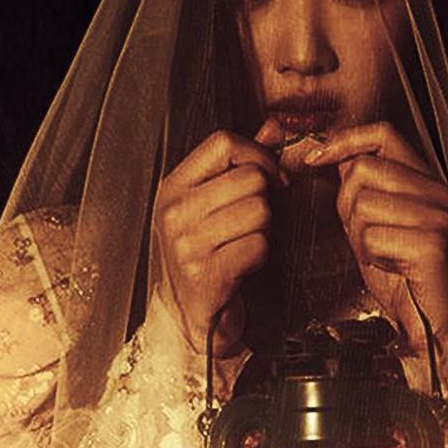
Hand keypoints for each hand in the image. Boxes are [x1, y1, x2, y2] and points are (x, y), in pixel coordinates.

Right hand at [152, 122, 286, 351]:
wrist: (187, 320)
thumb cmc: (203, 258)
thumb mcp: (210, 206)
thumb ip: (241, 164)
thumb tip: (274, 126)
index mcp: (172, 188)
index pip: (222, 142)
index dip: (257, 155)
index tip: (270, 176)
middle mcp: (174, 212)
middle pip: (250, 178)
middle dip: (263, 201)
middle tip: (250, 224)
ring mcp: (187, 244)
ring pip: (259, 212)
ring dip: (263, 232)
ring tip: (243, 245)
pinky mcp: (207, 275)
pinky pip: (258, 246)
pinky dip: (261, 256)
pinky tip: (244, 266)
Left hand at [303, 122, 447, 360]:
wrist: (433, 323)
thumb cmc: (406, 279)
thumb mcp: (378, 224)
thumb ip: (363, 189)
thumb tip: (335, 156)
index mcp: (426, 181)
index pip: (383, 134)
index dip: (345, 140)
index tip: (316, 157)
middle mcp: (437, 192)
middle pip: (361, 170)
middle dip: (346, 206)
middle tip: (365, 236)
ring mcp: (437, 216)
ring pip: (361, 204)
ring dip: (358, 237)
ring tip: (381, 255)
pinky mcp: (431, 244)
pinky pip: (372, 237)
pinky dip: (371, 258)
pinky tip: (392, 268)